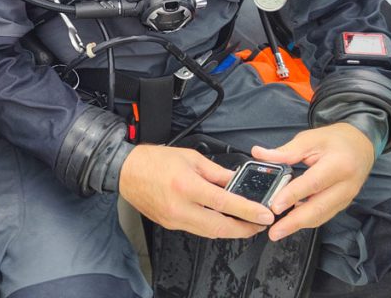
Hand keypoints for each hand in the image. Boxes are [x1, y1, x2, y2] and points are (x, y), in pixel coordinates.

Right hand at [119, 144, 274, 238]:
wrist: (126, 171)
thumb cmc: (154, 160)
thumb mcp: (191, 158)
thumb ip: (217, 173)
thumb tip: (237, 182)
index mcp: (187, 185)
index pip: (225, 204)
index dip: (248, 211)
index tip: (264, 215)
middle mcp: (180, 206)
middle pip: (220, 227)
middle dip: (244, 229)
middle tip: (259, 225)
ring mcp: (174, 219)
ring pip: (209, 233)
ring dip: (229, 231)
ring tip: (244, 224)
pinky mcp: (169, 224)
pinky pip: (196, 230)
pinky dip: (212, 227)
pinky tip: (220, 220)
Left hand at [252, 122, 374, 241]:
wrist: (362, 145)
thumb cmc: (336, 140)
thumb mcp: (310, 139)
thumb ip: (285, 151)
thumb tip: (259, 154)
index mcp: (339, 164)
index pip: (313, 183)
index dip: (293, 196)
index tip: (275, 206)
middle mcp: (346, 185)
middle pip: (319, 208)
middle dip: (295, 222)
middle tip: (274, 232)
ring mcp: (346, 197)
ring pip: (321, 216)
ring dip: (299, 225)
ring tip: (278, 231)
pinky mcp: (343, 203)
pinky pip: (324, 215)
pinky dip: (307, 220)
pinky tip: (291, 222)